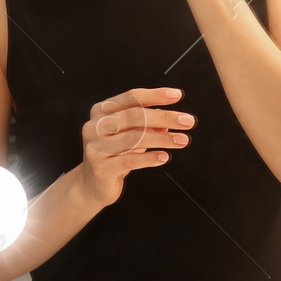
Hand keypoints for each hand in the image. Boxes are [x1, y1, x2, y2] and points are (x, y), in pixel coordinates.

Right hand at [75, 87, 194, 207]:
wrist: (92, 185)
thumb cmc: (115, 154)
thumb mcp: (131, 134)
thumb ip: (148, 123)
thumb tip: (174, 116)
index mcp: (101, 111)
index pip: (131, 97)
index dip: (155, 95)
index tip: (178, 95)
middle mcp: (95, 126)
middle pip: (135, 116)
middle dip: (165, 117)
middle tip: (188, 121)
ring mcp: (95, 147)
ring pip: (134, 138)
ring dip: (163, 139)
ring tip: (183, 140)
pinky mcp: (101, 168)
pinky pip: (130, 160)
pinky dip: (150, 158)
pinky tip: (164, 157)